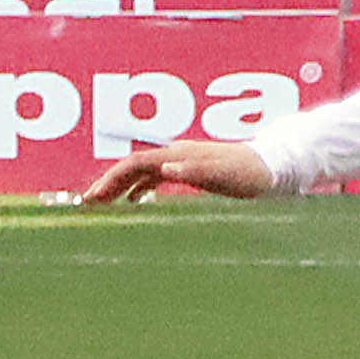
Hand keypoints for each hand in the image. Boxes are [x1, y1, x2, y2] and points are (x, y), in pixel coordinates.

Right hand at [82, 139, 277, 203]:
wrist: (273, 167)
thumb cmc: (250, 174)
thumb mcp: (223, 175)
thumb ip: (193, 171)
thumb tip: (163, 169)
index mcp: (179, 154)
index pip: (135, 164)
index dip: (111, 180)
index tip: (94, 198)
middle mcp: (177, 154)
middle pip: (132, 166)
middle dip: (107, 183)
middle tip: (86, 204)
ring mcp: (183, 161)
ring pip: (141, 171)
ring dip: (119, 185)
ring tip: (101, 203)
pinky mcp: (191, 170)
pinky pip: (155, 177)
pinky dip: (139, 188)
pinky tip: (134, 201)